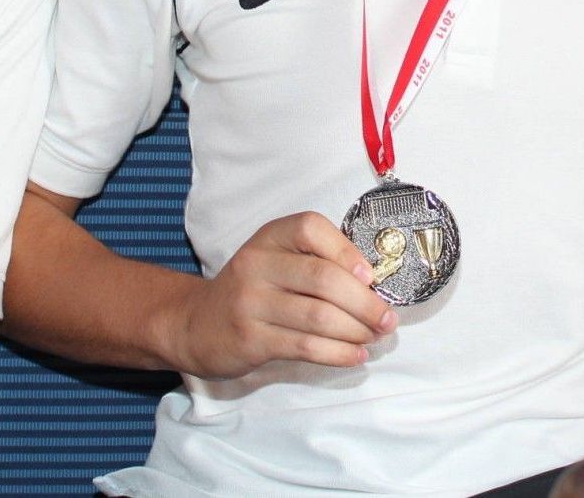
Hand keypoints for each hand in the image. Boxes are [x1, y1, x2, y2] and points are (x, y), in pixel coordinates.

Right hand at [164, 213, 395, 379]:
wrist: (195, 324)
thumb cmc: (250, 291)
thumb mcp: (274, 260)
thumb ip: (314, 262)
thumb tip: (373, 285)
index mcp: (269, 237)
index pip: (311, 228)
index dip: (346, 250)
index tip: (371, 276)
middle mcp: (257, 265)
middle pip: (323, 279)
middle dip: (365, 302)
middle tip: (388, 319)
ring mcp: (251, 303)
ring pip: (318, 317)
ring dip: (356, 330)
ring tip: (376, 338)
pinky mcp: (251, 339)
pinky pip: (305, 346)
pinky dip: (338, 353)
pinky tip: (355, 355)